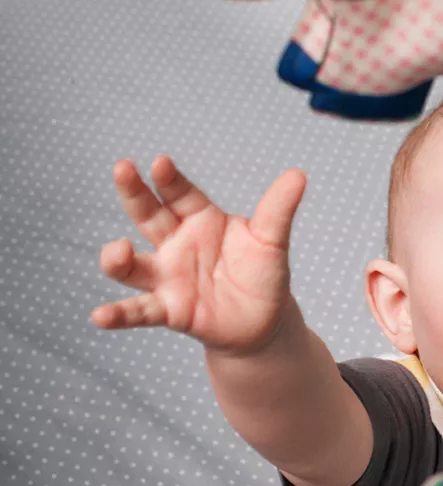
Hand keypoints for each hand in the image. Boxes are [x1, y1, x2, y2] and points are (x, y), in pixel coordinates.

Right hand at [91, 156, 305, 354]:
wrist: (265, 322)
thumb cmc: (263, 275)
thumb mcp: (272, 240)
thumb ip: (279, 210)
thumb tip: (299, 175)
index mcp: (200, 219)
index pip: (180, 193)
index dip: (169, 179)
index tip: (160, 163)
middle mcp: (176, 244)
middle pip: (148, 215)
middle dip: (134, 193)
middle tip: (122, 169)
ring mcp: (168, 277)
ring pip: (133, 265)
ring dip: (116, 258)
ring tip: (116, 251)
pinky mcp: (169, 310)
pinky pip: (140, 311)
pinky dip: (118, 314)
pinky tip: (100, 316)